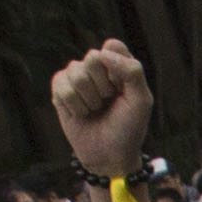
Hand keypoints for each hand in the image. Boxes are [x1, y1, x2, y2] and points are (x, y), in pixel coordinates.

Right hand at [51, 43, 156, 179]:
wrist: (109, 155)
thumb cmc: (128, 127)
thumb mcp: (141, 100)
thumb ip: (132, 71)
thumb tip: (103, 52)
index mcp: (119, 65)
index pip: (112, 46)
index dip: (116, 68)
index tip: (121, 89)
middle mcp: (97, 67)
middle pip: (92, 58)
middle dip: (102, 86)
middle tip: (108, 102)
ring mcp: (77, 76)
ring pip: (75, 72)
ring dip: (88, 99)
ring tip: (95, 110)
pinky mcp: (60, 89)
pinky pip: (61, 84)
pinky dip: (74, 104)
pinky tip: (81, 113)